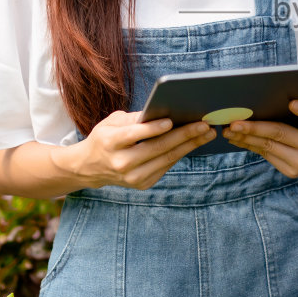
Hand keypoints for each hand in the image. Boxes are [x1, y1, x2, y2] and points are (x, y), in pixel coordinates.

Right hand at [56, 110, 212, 190]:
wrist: (90, 168)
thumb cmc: (105, 138)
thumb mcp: (111, 122)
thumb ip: (134, 119)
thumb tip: (162, 112)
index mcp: (110, 142)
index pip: (134, 135)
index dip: (153, 128)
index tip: (171, 121)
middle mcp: (121, 162)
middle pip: (157, 148)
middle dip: (184, 135)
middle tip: (204, 124)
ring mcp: (132, 177)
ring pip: (166, 159)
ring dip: (190, 145)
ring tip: (207, 133)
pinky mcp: (142, 184)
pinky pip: (166, 166)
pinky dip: (181, 153)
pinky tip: (194, 143)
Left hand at [224, 99, 297, 177]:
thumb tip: (267, 98)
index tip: (292, 103)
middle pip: (281, 133)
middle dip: (255, 127)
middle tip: (234, 123)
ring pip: (269, 147)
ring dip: (245, 138)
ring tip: (229, 131)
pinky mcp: (293, 172)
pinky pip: (266, 156)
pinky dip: (249, 146)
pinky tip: (237, 139)